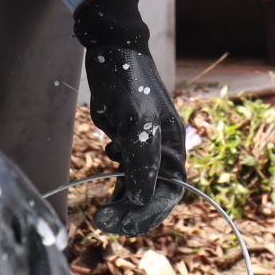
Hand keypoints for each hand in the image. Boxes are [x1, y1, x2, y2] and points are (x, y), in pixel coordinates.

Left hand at [73, 0, 186, 236]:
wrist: (110, 51)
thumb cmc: (129, 81)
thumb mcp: (137, 120)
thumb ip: (142, 160)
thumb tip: (143, 198)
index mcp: (173, 146)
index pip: (169, 192)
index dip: (149, 213)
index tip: (123, 223)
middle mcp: (162, 151)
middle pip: (154, 195)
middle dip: (133, 214)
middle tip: (105, 223)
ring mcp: (143, 147)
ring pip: (138, 188)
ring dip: (122, 204)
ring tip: (101, 217)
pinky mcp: (125, 142)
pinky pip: (125, 175)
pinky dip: (116, 187)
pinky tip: (105, 190)